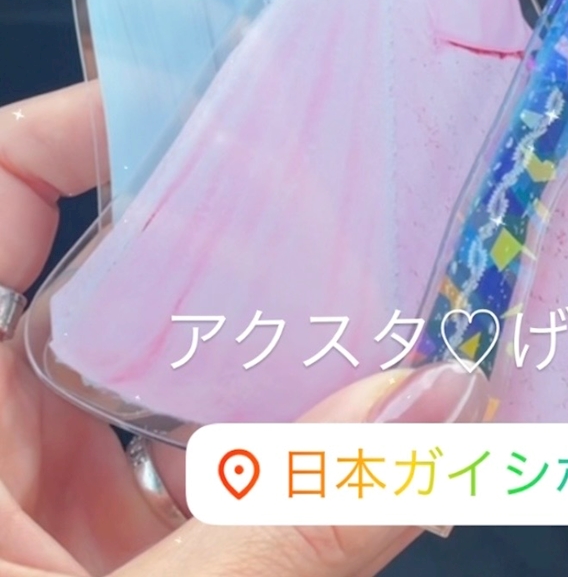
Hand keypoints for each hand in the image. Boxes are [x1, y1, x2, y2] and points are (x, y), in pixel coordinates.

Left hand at [0, 84, 485, 574]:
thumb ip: (289, 517)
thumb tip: (438, 411)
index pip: (3, 188)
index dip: (88, 125)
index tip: (207, 116)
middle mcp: (0, 425)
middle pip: (110, 274)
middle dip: (232, 242)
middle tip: (334, 219)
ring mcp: (43, 484)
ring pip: (163, 368)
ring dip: (270, 358)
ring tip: (372, 332)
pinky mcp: (92, 536)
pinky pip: (186, 456)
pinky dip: (267, 449)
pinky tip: (348, 446)